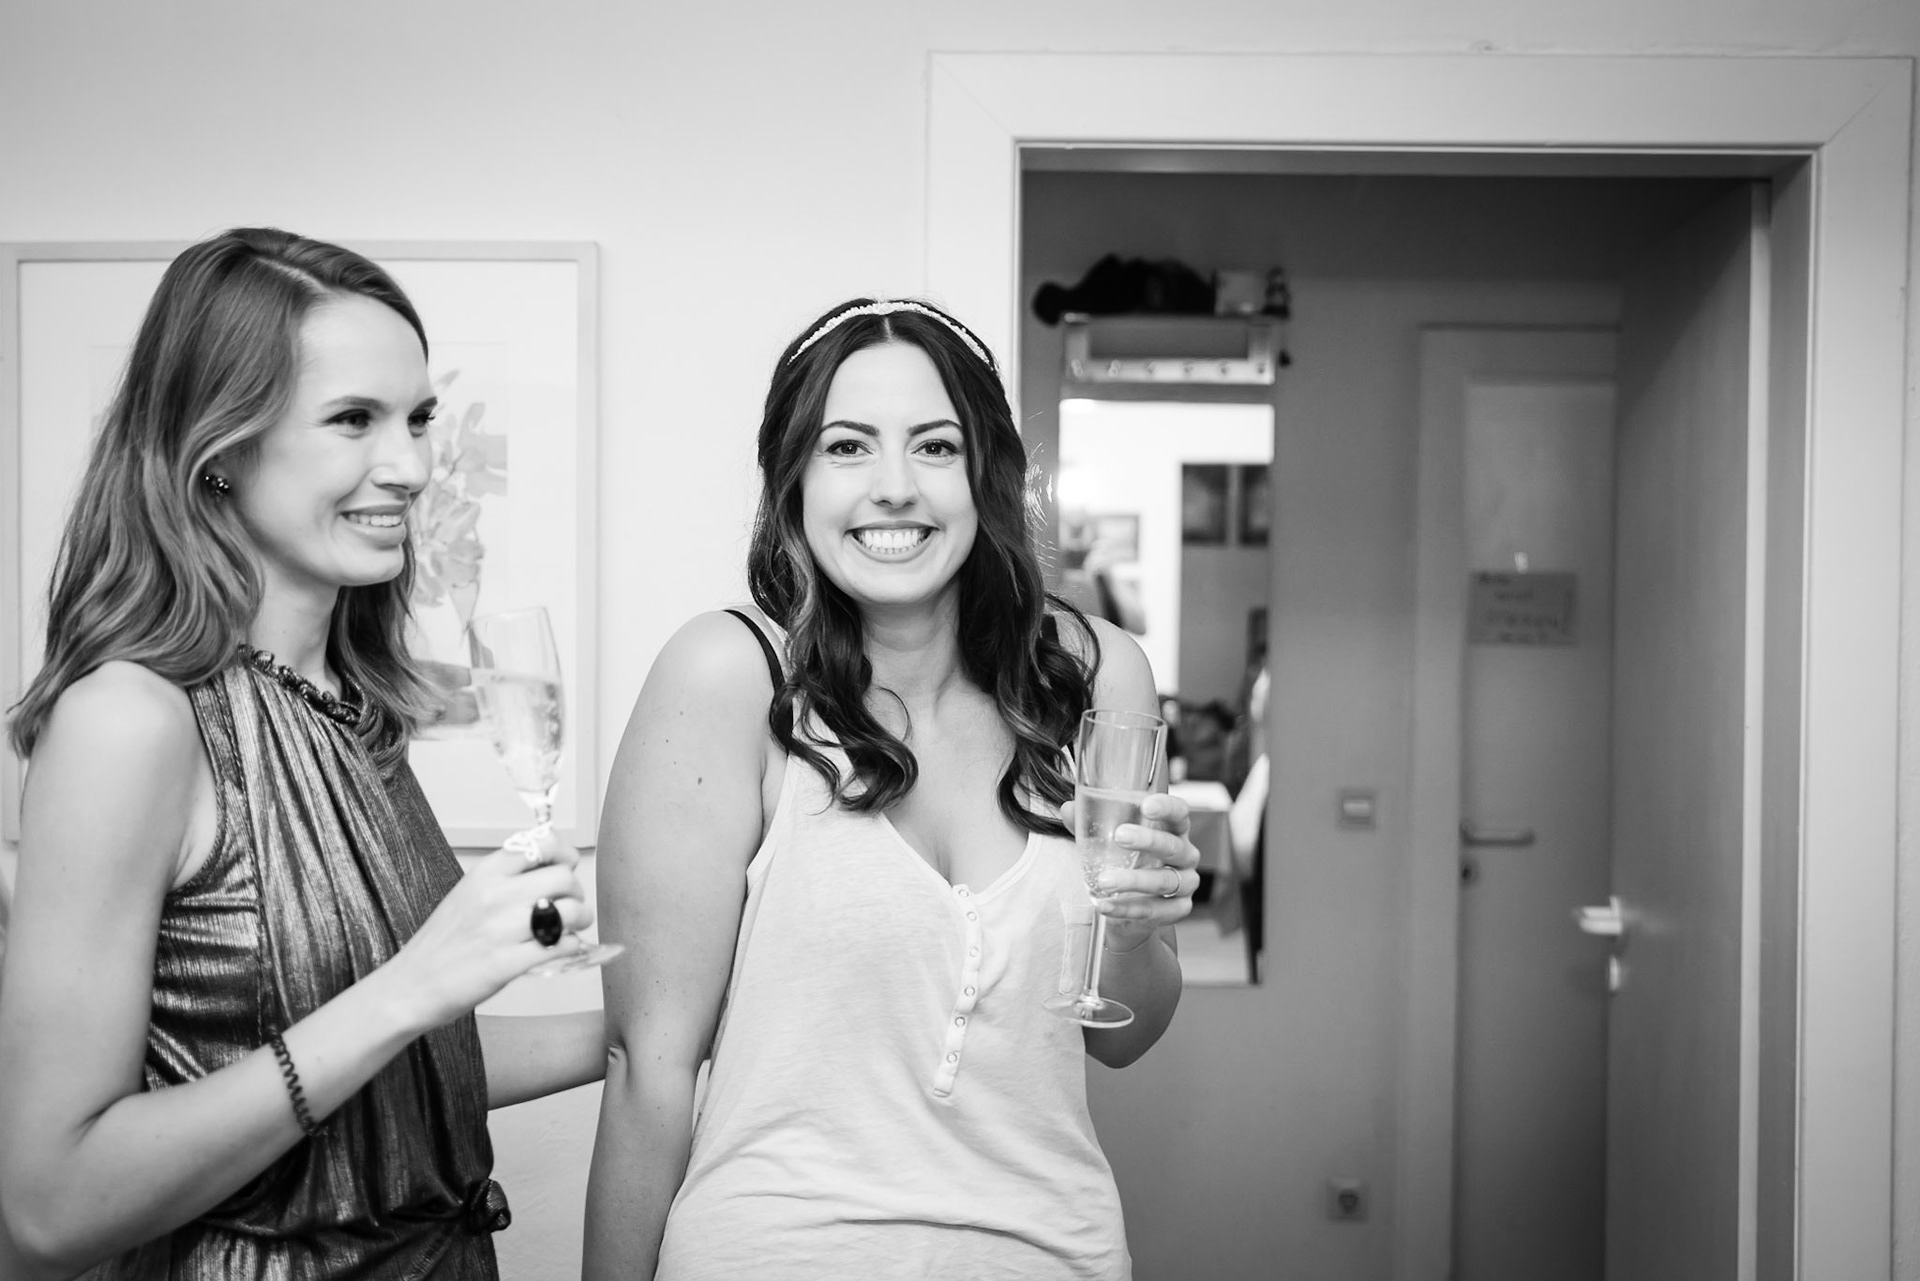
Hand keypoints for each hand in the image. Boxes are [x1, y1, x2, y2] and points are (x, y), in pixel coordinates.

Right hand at [380, 835, 594, 1030]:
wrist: (410, 986)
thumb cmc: (441, 943)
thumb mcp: (469, 893)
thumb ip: (507, 879)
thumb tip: (552, 869)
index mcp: (485, 873)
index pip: (542, 843)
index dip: (565, 854)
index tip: (567, 866)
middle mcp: (495, 895)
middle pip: (564, 877)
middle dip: (576, 893)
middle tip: (569, 906)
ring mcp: (501, 929)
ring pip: (569, 911)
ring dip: (579, 921)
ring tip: (569, 929)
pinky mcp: (508, 963)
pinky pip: (560, 946)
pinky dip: (568, 947)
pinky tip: (557, 949)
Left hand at [1059, 791, 1200, 946]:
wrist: (1131, 907)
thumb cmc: (1126, 862)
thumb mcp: (1110, 841)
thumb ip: (1091, 824)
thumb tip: (1068, 809)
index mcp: (1173, 831)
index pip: (1180, 813)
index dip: (1167, 807)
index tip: (1146, 805)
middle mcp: (1185, 856)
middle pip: (1173, 846)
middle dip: (1147, 840)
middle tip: (1120, 835)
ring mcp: (1185, 884)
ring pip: (1163, 881)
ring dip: (1133, 880)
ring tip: (1104, 880)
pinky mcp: (1178, 910)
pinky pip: (1154, 910)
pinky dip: (1126, 908)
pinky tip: (1104, 905)